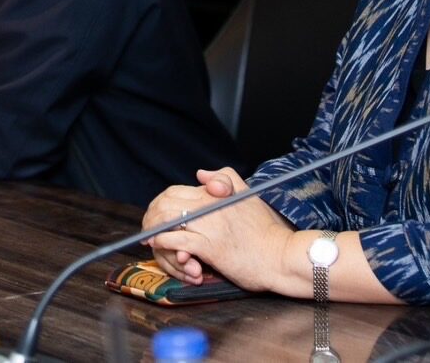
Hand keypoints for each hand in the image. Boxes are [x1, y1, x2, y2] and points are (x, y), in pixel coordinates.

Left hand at [142, 167, 293, 291]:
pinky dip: (163, 242)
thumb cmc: (266, 230)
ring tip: (150, 239)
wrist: (280, 255)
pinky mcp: (209, 246)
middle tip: (149, 229)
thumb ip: (225, 178)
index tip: (157, 215)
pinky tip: (159, 245)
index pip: (175, 191)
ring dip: (154, 230)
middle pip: (165, 203)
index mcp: (215, 193)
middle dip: (151, 216)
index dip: (160, 203)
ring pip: (166, 220)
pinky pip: (176, 240)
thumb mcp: (247, 194)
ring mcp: (208, 225)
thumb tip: (200, 173)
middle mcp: (208, 206)